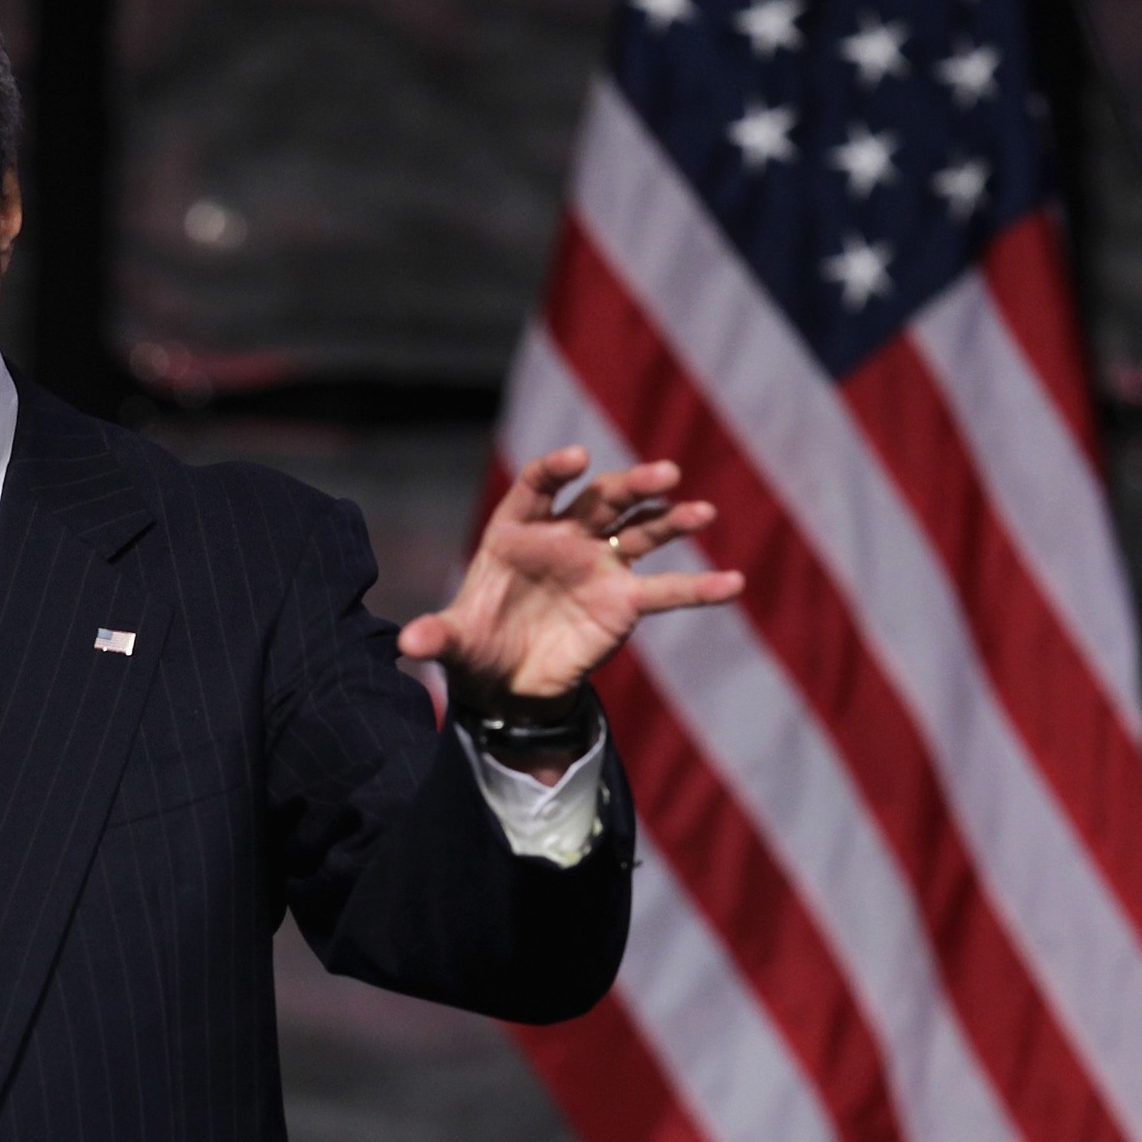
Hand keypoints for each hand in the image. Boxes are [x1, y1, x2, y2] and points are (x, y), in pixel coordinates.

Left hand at [398, 446, 743, 702]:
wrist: (506, 680)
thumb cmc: (476, 643)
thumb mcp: (452, 640)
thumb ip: (435, 635)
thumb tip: (407, 643)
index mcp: (514, 529)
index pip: (536, 486)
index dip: (554, 470)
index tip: (575, 461)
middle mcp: (563, 537)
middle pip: (601, 500)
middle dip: (631, 485)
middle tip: (664, 474)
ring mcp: (598, 565)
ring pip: (639, 532)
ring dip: (670, 520)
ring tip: (701, 511)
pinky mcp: (623, 602)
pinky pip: (665, 590)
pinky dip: (699, 587)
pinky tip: (733, 582)